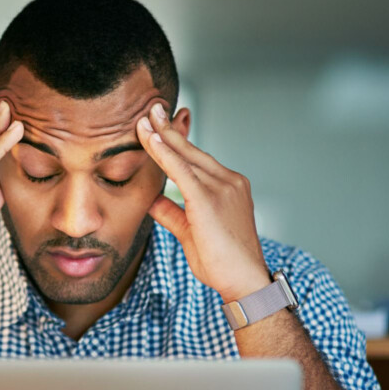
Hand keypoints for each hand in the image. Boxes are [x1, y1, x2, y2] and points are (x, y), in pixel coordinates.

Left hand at [136, 103, 268, 302]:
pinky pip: (181, 171)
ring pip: (185, 156)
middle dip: (169, 128)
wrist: (243, 281)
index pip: (197, 159)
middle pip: (192, 150)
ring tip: (145, 117)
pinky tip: (151, 139)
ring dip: (162, 136)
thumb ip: (172, 213)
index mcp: (228, 186)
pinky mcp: (209, 200)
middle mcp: (228, 181)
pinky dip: (164, 154)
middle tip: (152, 108)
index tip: (162, 124)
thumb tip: (152, 200)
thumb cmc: (222, 262)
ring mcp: (222, 188)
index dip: (178, 141)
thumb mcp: (190, 232)